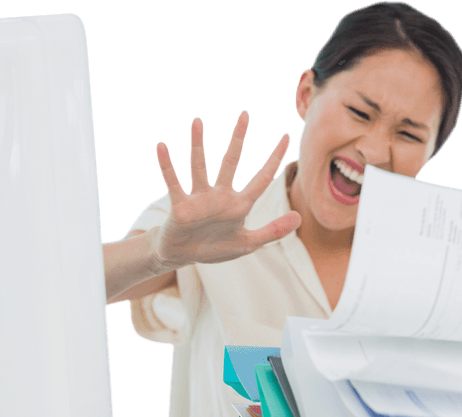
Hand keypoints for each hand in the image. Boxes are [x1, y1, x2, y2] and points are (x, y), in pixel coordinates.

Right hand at [151, 111, 298, 269]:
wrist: (183, 256)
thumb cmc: (214, 247)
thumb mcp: (247, 243)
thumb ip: (273, 232)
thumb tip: (299, 217)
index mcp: (239, 204)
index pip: (262, 178)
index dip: (274, 158)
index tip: (286, 136)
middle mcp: (220, 196)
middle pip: (231, 162)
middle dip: (238, 139)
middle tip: (245, 114)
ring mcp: (200, 199)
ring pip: (200, 167)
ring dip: (197, 145)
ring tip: (197, 121)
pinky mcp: (181, 207)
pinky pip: (173, 183)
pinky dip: (167, 166)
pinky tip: (162, 146)